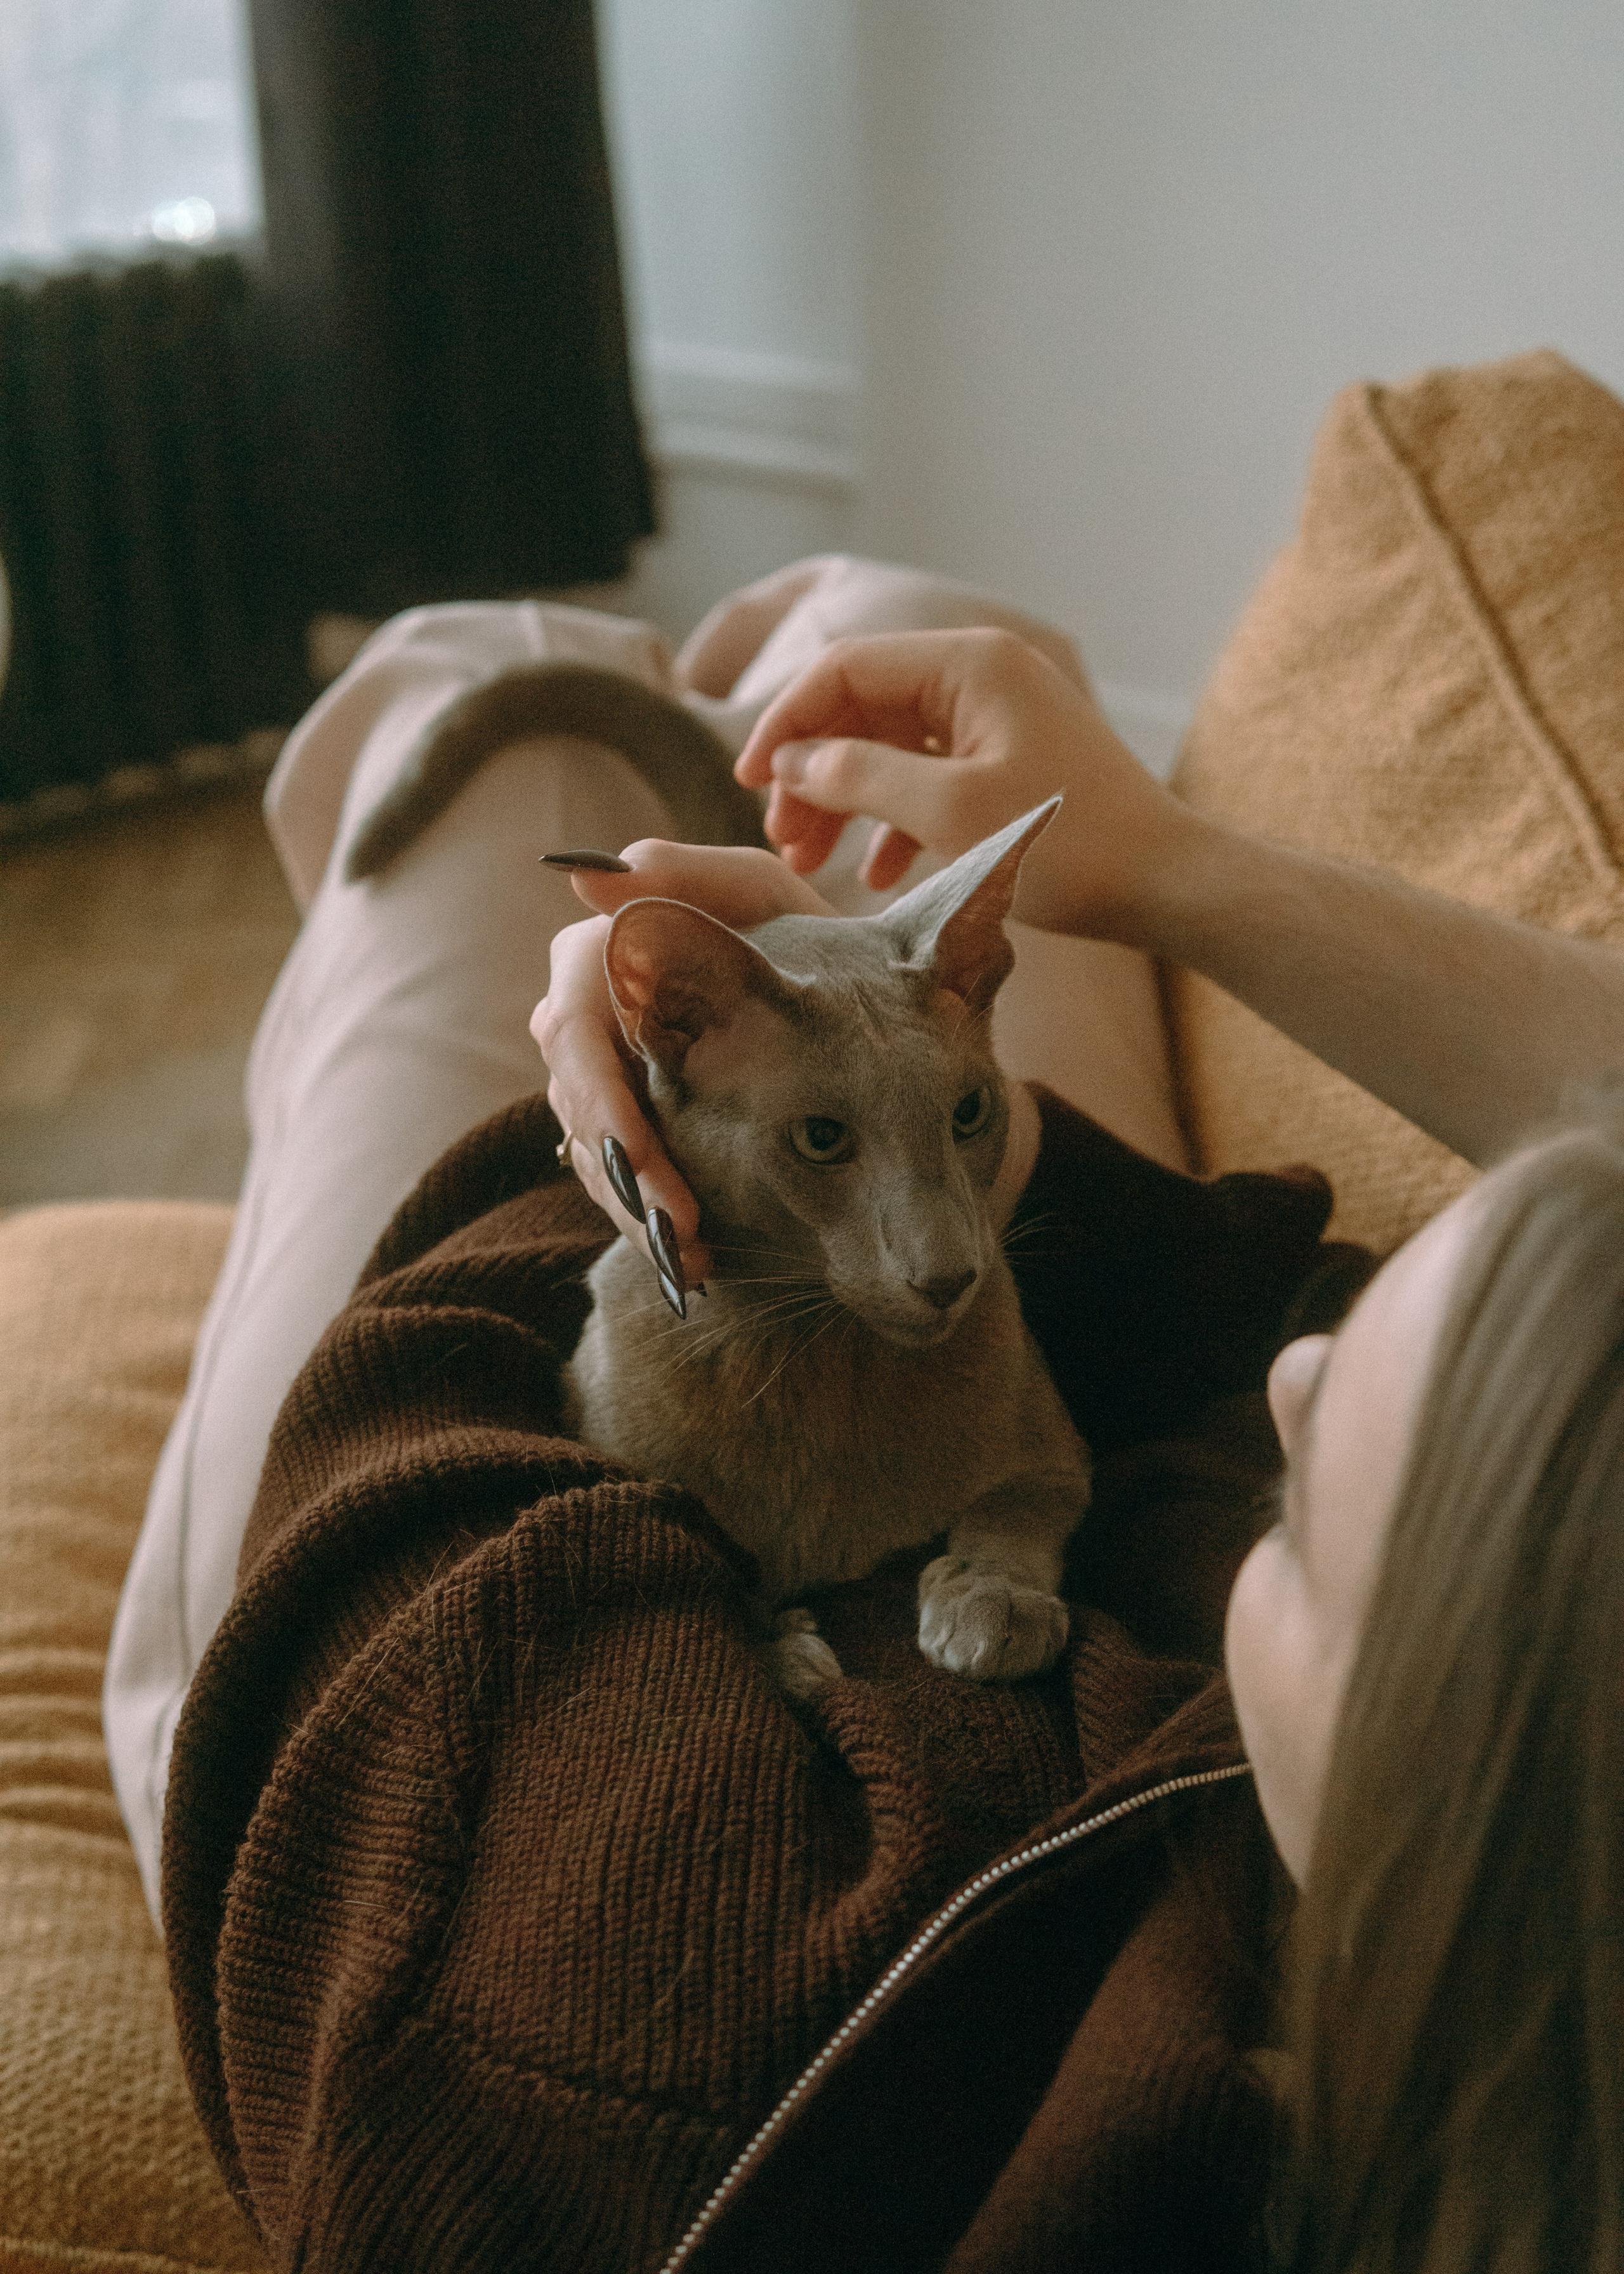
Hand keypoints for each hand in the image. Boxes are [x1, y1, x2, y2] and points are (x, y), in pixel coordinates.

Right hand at [531, 841, 835, 1279]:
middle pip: (577, 1111)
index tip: (646, 1161)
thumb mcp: (760, 895)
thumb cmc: (800, 934)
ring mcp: (601, 1082)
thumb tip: (587, 876)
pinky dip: (658, 1225)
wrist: (847, 1000)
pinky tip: (701, 1263)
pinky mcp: (628, 1132)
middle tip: (679, 1230)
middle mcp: (582, 1021)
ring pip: (594, 1159)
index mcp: (597, 959)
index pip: (572, 1034)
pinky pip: (623, 1186)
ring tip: (693, 1260)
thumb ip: (689, 874)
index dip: (604, 1103)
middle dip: (628, 1178)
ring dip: (641, 1215)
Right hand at [735, 628, 1187, 937]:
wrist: (1166, 883)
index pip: (846, 669)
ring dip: (845, 800)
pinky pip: (928, 776)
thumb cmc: (1070, 847)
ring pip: (891, 747)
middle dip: (813, 769)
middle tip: (780, 835)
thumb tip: (792, 762)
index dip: (786, 722)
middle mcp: (982, 675)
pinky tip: (876, 873)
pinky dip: (893, 819)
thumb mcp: (949, 813)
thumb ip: (860, 777)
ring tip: (810, 859)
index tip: (749, 783)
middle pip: (864, 707)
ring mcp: (997, 718)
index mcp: (970, 663)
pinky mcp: (1008, 761)